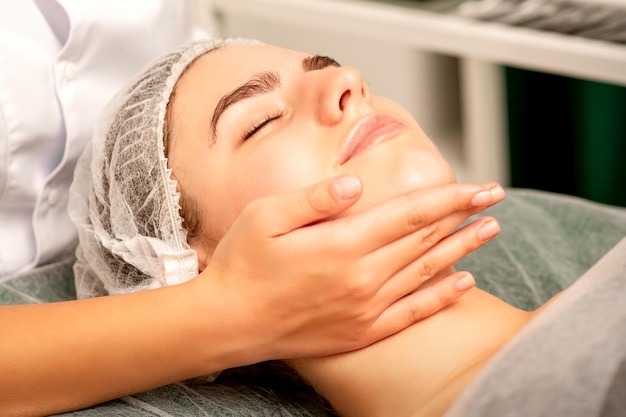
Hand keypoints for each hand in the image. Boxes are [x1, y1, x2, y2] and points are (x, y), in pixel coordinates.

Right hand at [202, 175, 503, 361]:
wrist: (227, 324)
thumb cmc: (242, 264)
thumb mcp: (266, 218)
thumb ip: (315, 199)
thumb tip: (357, 187)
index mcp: (342, 245)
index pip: (411, 214)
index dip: (450, 198)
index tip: (482, 186)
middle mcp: (362, 278)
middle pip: (426, 240)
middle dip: (465, 217)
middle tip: (495, 200)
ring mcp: (364, 309)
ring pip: (426, 273)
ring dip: (463, 250)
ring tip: (490, 231)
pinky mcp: (360, 331)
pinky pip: (412, 313)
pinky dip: (441, 296)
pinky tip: (465, 283)